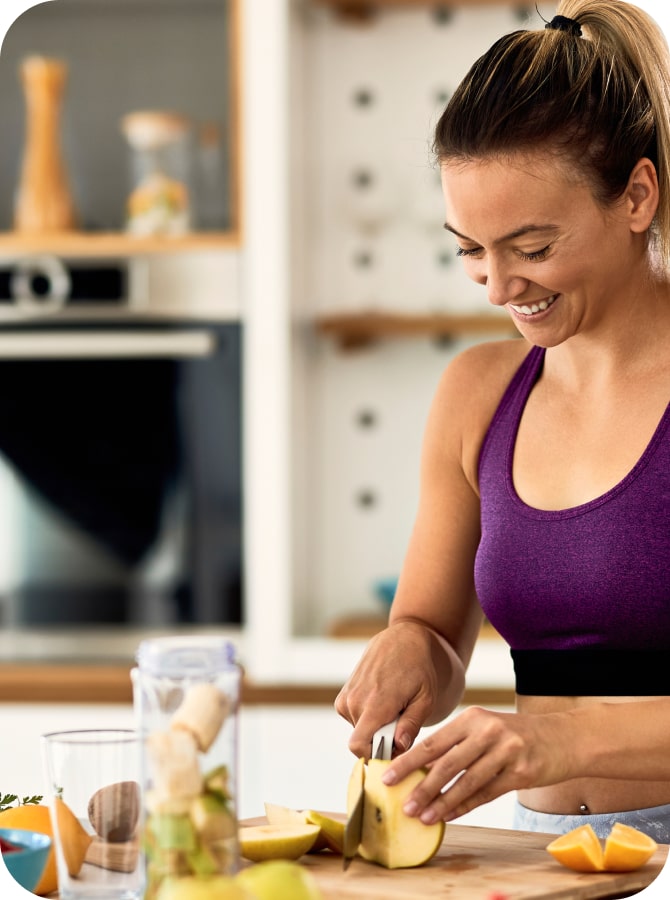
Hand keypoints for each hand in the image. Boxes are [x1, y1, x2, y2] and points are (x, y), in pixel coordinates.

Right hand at [335, 622, 442, 758]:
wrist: (402, 639)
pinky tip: (383, 700)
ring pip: (359, 731)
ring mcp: (347, 697)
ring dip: (375, 727)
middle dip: (381, 740)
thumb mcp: (426, 698)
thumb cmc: (419, 669)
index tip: (395, 749)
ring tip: (394, 708)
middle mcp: (355, 701)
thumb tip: (398, 747)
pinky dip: (368, 717)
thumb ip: (411, 724)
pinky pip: (354, 719)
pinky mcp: (344, 695)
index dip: (376, 756)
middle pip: (363, 741)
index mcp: (375, 703)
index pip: (358, 746)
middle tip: (402, 723)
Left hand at [380, 706, 574, 822]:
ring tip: (423, 817)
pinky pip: (486, 794)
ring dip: (442, 803)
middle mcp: (487, 731)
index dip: (409, 761)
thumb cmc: (515, 735)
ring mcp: (506, 751)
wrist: (562, 737)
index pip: (433, 742)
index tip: (388, 776)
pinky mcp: (521, 772)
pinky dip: (465, 806)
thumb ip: (456, 745)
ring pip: (465, 782)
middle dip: (421, 787)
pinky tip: (449, 816)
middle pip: (446, 763)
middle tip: (403, 805)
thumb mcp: (484, 729)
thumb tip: (420, 769)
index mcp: (472, 717)